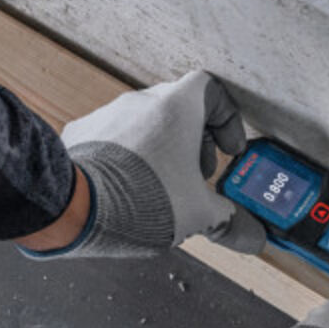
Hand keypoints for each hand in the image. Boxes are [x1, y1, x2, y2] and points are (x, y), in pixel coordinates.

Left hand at [25, 71, 266, 260]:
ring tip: (162, 189)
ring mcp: (108, 114)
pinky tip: (127, 190)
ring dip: (161, 151)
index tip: (229, 149)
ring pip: (145, 125)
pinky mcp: (82, 133)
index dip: (227, 119)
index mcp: (177, 108)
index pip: (213, 90)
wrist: (75, 207)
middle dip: (195, 142)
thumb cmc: (140, 199)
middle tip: (198, 176)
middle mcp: (142, 102)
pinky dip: (127, 158)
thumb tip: (253, 237)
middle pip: (179, 110)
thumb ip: (230, 222)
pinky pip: (113, 139)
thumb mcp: (198, 215)